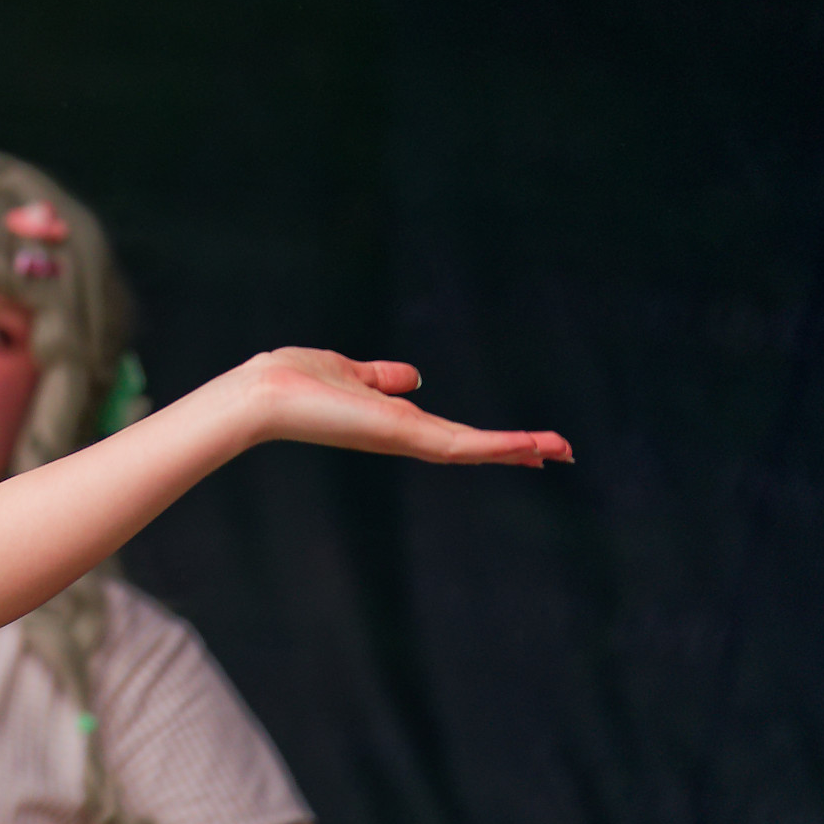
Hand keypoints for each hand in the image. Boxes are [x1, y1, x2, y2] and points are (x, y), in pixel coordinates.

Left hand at [233, 349, 570, 466]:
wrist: (262, 395)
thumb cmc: (292, 382)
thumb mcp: (348, 372)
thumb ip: (381, 378)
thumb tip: (411, 377)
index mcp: (391, 420)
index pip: (450, 432)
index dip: (488, 438)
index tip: (525, 443)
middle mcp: (402, 434)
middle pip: (469, 444)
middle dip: (514, 448)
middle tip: (560, 452)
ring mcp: (403, 438)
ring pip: (471, 447)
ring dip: (517, 446)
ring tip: (560, 448)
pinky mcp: (400, 436)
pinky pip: (457, 445)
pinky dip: (495, 446)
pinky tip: (528, 446)